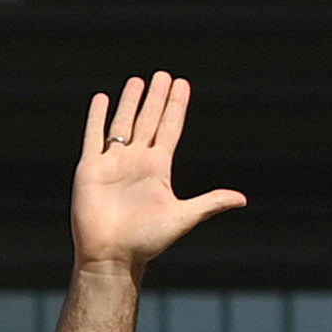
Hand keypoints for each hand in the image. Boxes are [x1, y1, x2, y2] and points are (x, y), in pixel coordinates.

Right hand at [69, 73, 245, 271]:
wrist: (111, 256)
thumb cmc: (147, 241)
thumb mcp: (182, 217)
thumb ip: (209, 203)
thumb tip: (241, 199)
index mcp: (158, 168)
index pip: (169, 128)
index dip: (176, 106)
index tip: (181, 84)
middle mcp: (136, 162)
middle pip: (148, 121)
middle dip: (156, 98)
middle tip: (163, 75)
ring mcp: (113, 164)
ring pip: (122, 125)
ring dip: (130, 103)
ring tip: (137, 81)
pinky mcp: (90, 170)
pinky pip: (94, 137)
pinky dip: (97, 118)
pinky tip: (102, 100)